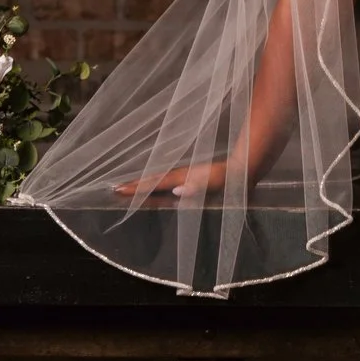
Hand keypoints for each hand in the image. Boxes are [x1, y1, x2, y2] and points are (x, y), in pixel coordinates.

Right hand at [113, 158, 234, 199]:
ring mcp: (186, 176)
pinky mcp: (191, 179)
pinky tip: (155, 189)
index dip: (138, 187)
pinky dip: (157, 185)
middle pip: (153, 180)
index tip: (119, 189)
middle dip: (135, 185)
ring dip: (143, 184)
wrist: (244, 169)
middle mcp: (182, 176)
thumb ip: (198, 187)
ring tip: (127, 188)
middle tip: (115, 188)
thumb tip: (177, 191)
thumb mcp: (217, 183)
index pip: (156, 183)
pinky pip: (168, 182)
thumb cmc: (231, 179)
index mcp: (183, 177)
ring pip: (159, 180)